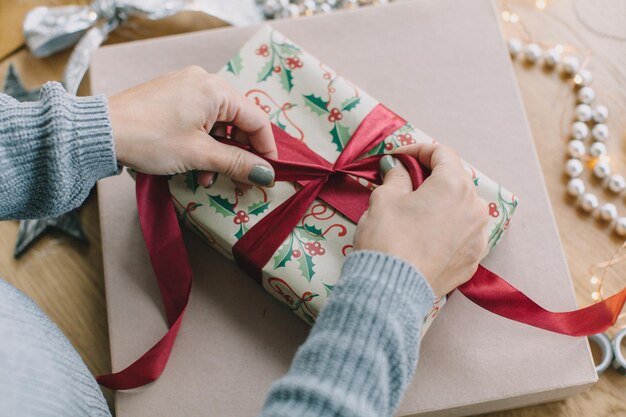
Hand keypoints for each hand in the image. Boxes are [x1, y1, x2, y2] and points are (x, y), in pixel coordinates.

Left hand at [108, 66, 276, 186]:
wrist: (100, 132)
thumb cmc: (151, 139)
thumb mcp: (200, 155)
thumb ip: (238, 163)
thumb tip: (267, 174)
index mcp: (215, 89)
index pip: (256, 120)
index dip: (266, 149)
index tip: (269, 173)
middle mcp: (203, 81)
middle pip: (237, 120)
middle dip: (238, 153)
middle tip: (237, 179)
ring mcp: (185, 86)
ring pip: (217, 122)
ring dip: (218, 152)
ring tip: (207, 176)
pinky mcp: (170, 96)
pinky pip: (199, 119)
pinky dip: (202, 142)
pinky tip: (193, 163)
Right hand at [353, 143, 488, 295]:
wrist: (392, 290)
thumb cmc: (387, 237)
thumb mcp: (384, 198)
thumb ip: (396, 176)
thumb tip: (397, 167)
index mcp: (455, 185)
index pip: (441, 153)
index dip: (416, 150)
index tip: (396, 157)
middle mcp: (475, 208)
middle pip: (455, 180)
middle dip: (430, 177)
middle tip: (403, 182)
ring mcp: (478, 237)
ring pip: (461, 208)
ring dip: (440, 203)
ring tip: (415, 211)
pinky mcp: (473, 261)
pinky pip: (461, 235)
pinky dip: (446, 229)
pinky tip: (424, 236)